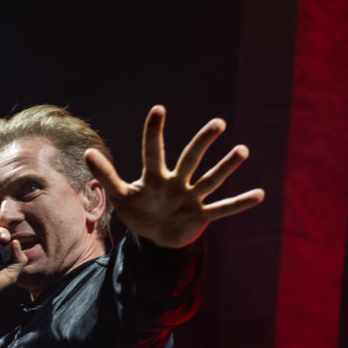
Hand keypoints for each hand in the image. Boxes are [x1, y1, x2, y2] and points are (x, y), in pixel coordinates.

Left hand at [85, 105, 264, 248]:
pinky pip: (222, 208)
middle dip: (203, 143)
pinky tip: (259, 194)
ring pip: (210, 180)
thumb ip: (106, 175)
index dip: (154, 132)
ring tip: (242, 151)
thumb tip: (87, 152)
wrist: (156, 238)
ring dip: (226, 167)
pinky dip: (239, 203)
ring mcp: (191, 198)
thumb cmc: (139, 212)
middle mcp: (176, 183)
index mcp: (154, 178)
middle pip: (190, 159)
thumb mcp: (119, 196)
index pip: (153, 151)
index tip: (159, 109)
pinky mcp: (201, 216)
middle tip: (218, 124)